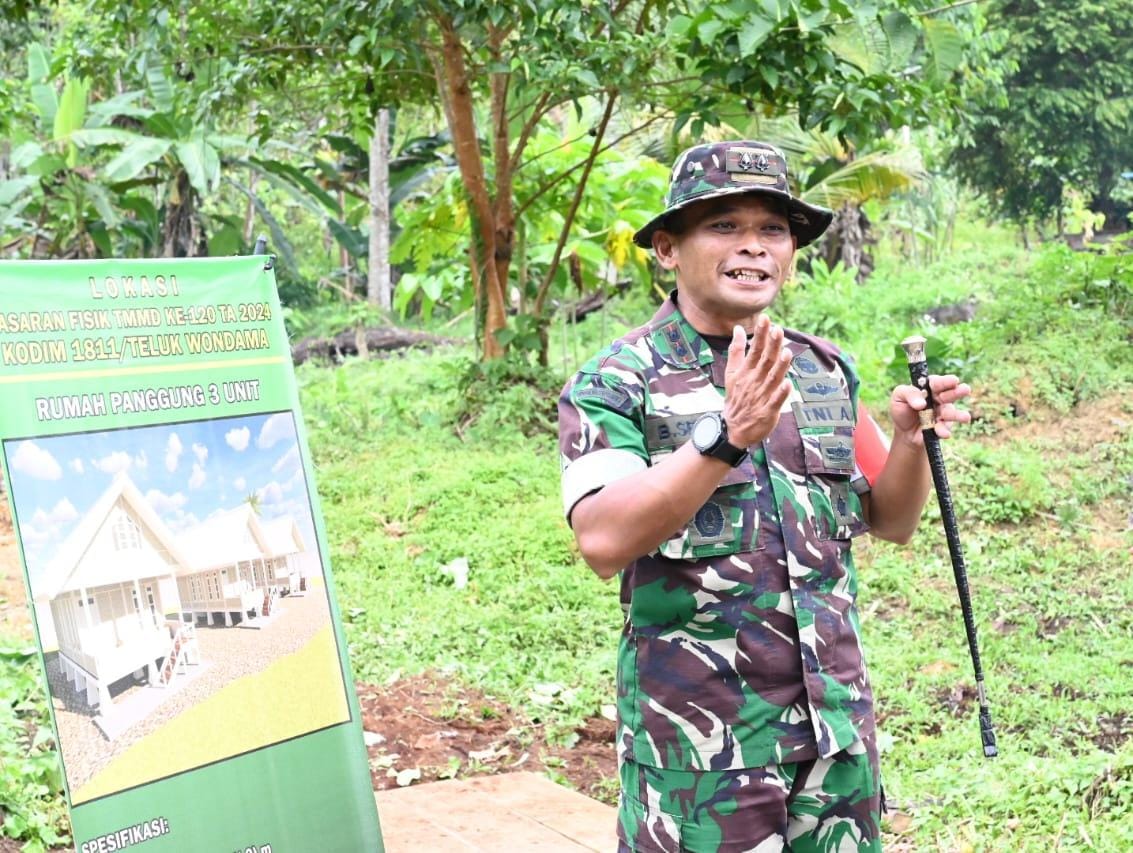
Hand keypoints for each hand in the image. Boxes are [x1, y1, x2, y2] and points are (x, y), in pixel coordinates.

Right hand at [722, 316, 792, 447]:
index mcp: (746, 372)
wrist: (732, 428)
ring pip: (772, 379)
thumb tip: (737, 329)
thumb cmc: (736, 398)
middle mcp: (754, 382)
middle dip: (772, 346)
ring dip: (780, 366)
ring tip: (787, 352)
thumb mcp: (731, 373)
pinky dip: (781, 394)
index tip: (765, 319)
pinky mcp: (767, 412)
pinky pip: (775, 402)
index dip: (760, 335)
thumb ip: (736, 350)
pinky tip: (788, 384)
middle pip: (765, 361)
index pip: (754, 350)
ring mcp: (761, 397)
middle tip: (778, 330)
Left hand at [890, 374, 971, 444]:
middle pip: (950, 394)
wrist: (904, 432)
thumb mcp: (898, 397)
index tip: (954, 380)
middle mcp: (939, 398)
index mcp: (928, 387)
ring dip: (957, 414)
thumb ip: (908, 394)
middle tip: (965, 390)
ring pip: (952, 412)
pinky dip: (944, 430)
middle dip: (958, 392)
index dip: (946, 381)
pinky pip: (946, 428)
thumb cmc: (901, 409)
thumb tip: (921, 403)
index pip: (937, 382)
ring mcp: (943, 413)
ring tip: (965, 417)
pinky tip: (942, 433)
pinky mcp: (943, 426)